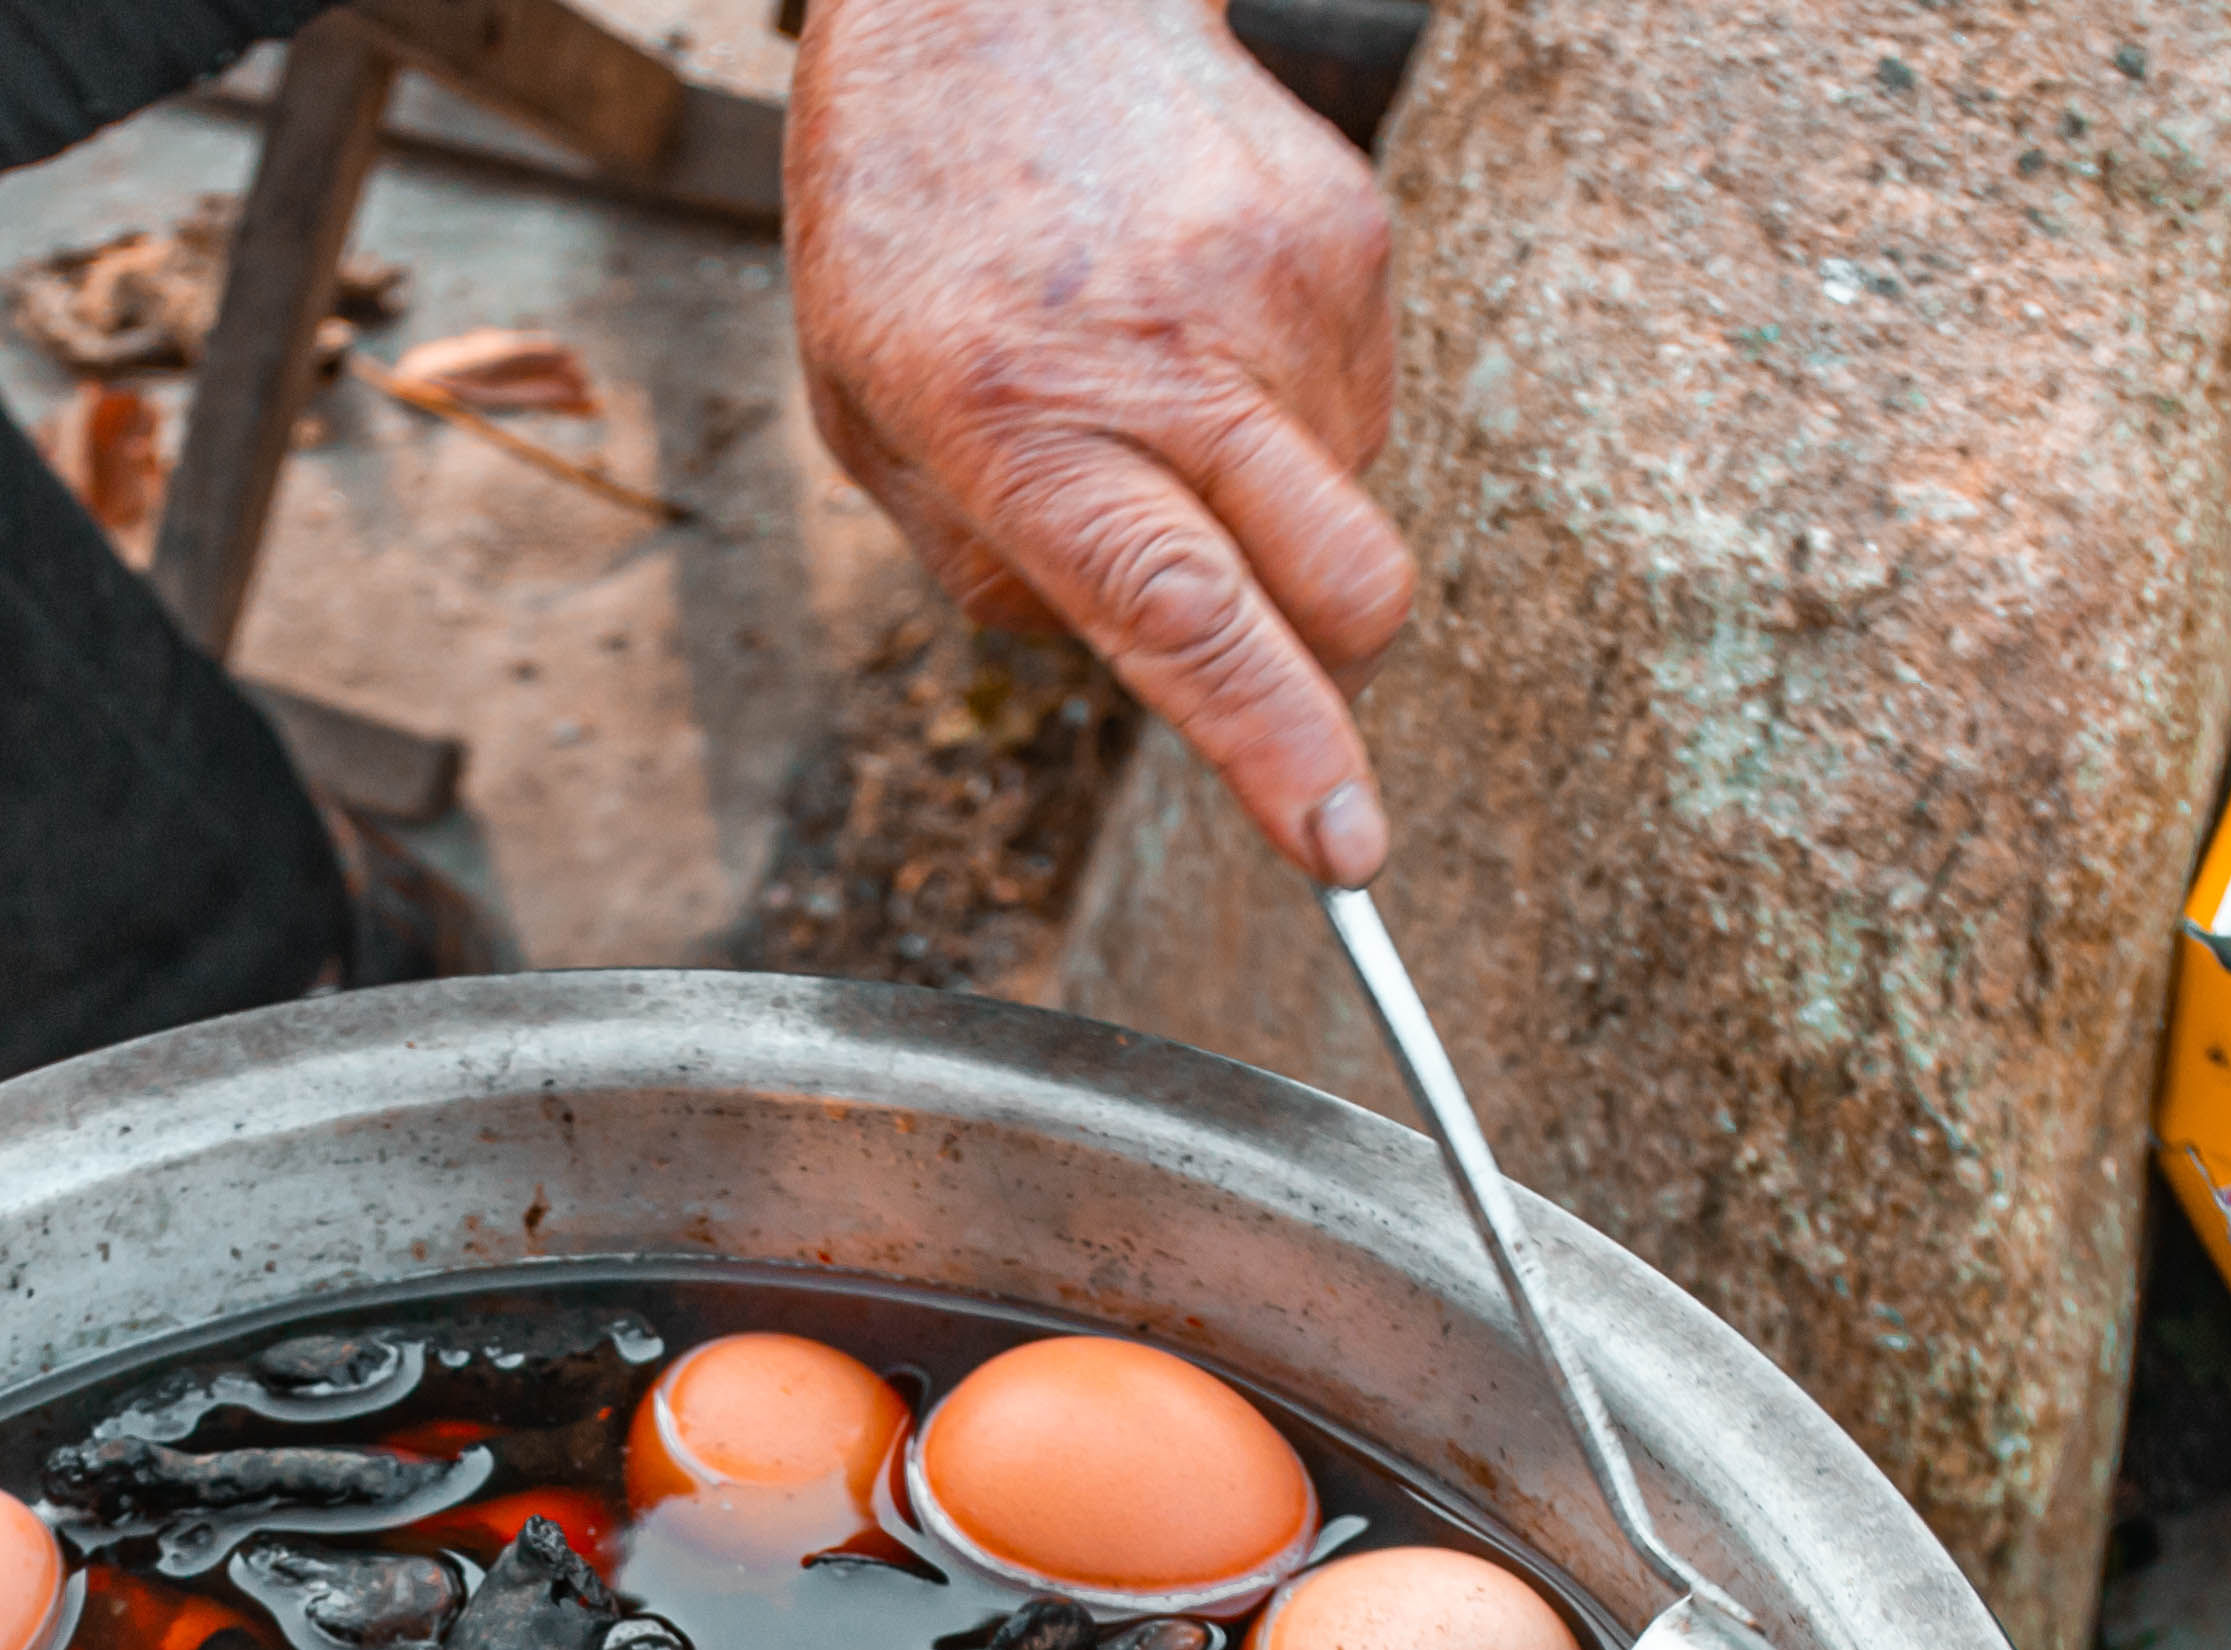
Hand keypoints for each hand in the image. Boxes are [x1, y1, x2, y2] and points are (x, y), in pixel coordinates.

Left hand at [785, 0, 1413, 881]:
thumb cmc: (912, 215)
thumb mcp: (867, 415)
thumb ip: (986, 566)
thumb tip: (1124, 666)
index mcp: (1020, 420)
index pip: (1185, 620)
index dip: (1276, 752)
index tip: (1342, 853)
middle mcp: (1165, 358)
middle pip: (1341, 591)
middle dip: (1331, 674)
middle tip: (1270, 663)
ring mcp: (1277, 289)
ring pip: (1353, 504)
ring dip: (1281, 517)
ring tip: (1163, 406)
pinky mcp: (1349, 232)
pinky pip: (1363, 401)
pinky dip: (1292, 415)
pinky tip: (1199, 332)